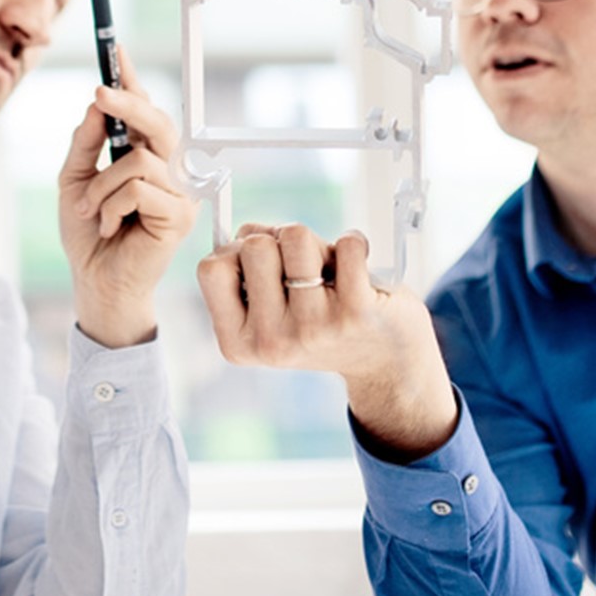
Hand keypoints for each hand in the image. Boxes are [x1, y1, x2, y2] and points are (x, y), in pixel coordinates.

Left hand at [57, 49, 195, 348]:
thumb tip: (98, 102)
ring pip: (138, 160)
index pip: (143, 109)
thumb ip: (86, 141)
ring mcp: (179, 191)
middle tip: (99, 92)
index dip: (132, 78)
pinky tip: (110, 227)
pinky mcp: (179, 216)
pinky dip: (111, 206)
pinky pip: (138, 190)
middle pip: (156, 121)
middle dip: (127, 102)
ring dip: (101, 186)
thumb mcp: (73, 179)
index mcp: (144, 155)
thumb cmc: (87, 232)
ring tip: (92, 211)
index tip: (116, 48)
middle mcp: (168, 168)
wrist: (94, 281)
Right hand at [197, 223, 459, 459]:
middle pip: (254, 246)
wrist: (386, 364)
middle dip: (278, 242)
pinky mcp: (355, 313)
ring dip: (316, 242)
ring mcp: (313, 329)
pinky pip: (347, 244)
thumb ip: (247, 271)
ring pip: (295, 236)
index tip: (262, 263)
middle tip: (301, 269)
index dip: (235, 251)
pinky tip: (360, 268)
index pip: (210, 268)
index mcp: (238, 342)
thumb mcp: (270, 311)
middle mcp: (271, 342)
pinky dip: (355, 242)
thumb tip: (245, 231)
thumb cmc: (321, 322)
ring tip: (328, 270)